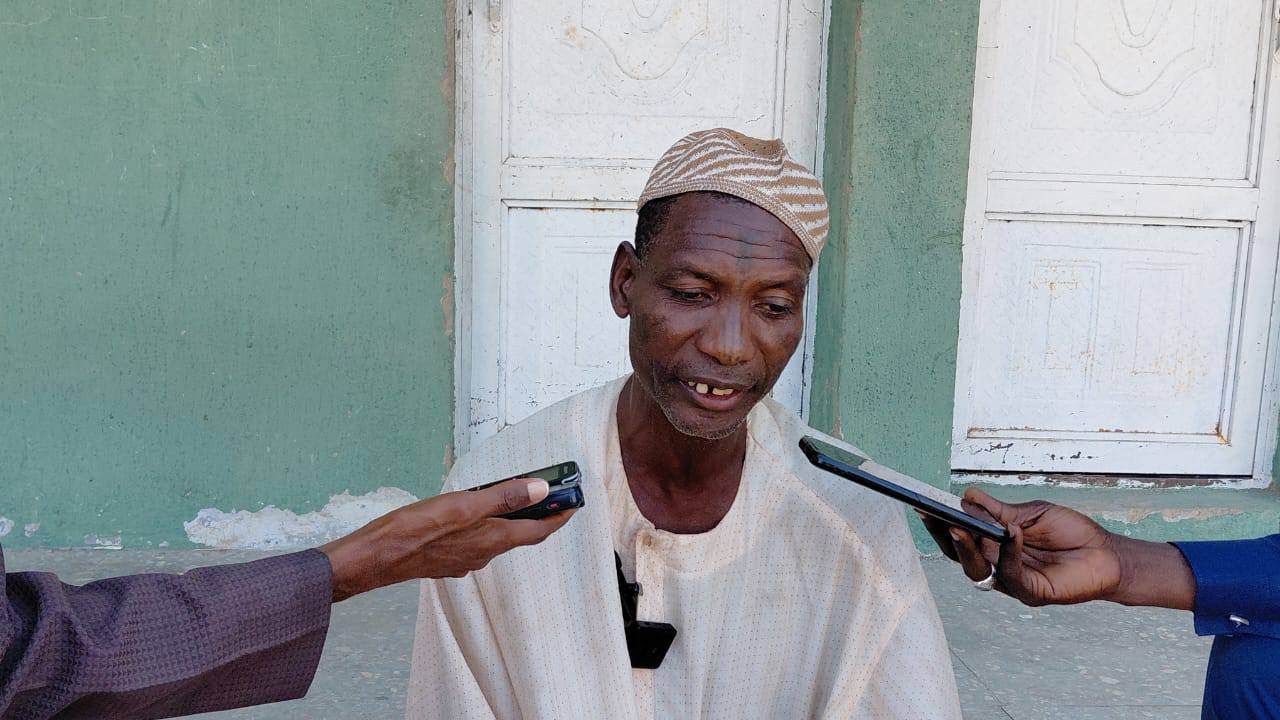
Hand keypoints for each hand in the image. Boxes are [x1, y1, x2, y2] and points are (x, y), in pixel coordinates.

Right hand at [320, 478, 574, 601]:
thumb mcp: (462, 505)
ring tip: (515, 496)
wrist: (372, 559)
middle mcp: (483, 554)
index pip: (539, 531)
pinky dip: (486, 525)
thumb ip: (503, 497)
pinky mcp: (446, 559)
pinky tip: (474, 513)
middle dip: (538, 515)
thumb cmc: (413, 530)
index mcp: (492, 540)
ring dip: (511, 519)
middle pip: (520, 534)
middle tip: (550, 494)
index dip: (559, 516)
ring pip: (497, 538)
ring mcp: (464, 559)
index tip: (574, 503)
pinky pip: (476, 540)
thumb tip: (541, 491)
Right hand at [922, 488, 1124, 606]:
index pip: (959, 538)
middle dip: (944, 537)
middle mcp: (997, 566)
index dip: (941, 525)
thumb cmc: (1071, 533)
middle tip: (935, 517)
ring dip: (967, 548)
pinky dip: (1008, 552)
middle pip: (959, 556)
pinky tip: (1011, 532)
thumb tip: (967, 496)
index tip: (925, 507)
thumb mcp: (1032, 513)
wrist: (1107, 554)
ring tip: (962, 526)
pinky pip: (1011, 575)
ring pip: (977, 570)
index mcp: (993, 546)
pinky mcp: (1031, 592)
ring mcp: (1012, 582)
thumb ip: (1000, 510)